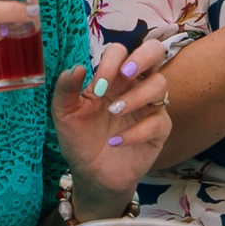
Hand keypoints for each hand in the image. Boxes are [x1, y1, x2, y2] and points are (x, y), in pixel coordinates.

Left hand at [53, 37, 171, 205]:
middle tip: (126, 73)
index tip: (99, 84)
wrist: (90, 174)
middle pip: (154, 52)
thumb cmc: (79, 139)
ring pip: (160, 85)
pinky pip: (158, 122)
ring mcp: (149, 107)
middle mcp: (133, 86)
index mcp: (112, 78)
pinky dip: (136, 131)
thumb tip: (77, 67)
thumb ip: (65, 89)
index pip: (120, 52)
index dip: (112, 61)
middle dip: (143, 56)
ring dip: (136, 96)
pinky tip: (116, 142)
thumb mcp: (64, 114)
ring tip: (114, 112)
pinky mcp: (159, 130)